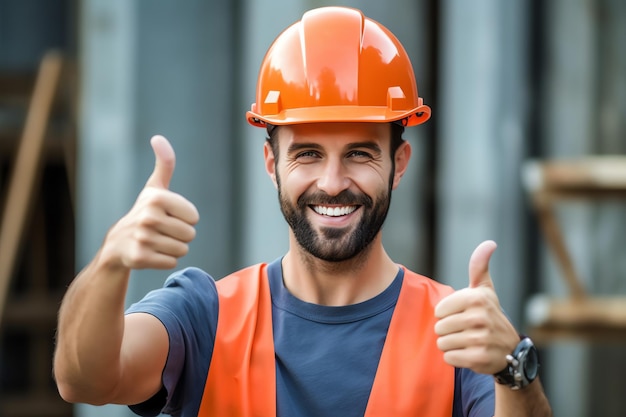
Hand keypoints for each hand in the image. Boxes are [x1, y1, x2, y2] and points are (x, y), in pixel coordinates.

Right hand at [101, 135, 199, 269]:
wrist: (118, 244)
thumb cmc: (145, 211)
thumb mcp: (155, 187)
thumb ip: (164, 164)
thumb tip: (158, 138)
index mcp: (156, 198)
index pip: (194, 217)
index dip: (185, 218)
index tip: (169, 216)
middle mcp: (148, 217)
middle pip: (190, 234)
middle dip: (180, 235)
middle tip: (163, 231)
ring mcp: (143, 239)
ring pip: (182, 250)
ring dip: (173, 248)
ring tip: (157, 241)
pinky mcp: (140, 258)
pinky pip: (171, 262)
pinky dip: (165, 260)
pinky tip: (151, 253)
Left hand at [434, 240, 519, 374]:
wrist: (511, 350)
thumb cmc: (490, 315)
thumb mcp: (485, 290)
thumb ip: (479, 266)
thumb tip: (490, 243)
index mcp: (476, 298)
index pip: (439, 310)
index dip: (446, 314)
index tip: (462, 315)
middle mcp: (480, 317)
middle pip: (439, 327)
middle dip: (448, 331)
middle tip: (464, 330)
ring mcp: (480, 339)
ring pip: (442, 343)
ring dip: (451, 345)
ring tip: (467, 341)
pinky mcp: (479, 358)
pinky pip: (449, 358)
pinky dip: (455, 358)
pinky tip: (469, 353)